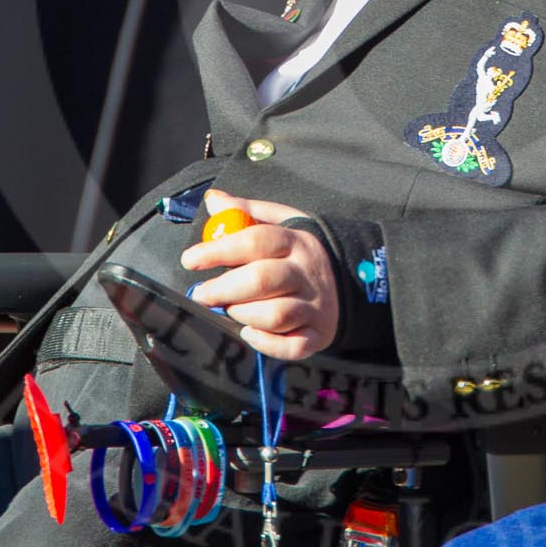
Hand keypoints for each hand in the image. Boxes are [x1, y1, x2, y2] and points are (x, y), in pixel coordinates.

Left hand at [178, 189, 338, 359]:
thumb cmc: (301, 253)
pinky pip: (291, 346)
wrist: (355, 280)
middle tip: (201, 294)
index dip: (219, 250)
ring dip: (243, 315)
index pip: (256, 241)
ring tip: (230, 309)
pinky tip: (250, 332)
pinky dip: (266, 343)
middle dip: (224, 289)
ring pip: (275, 315)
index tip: (190, 259)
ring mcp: (314, 306)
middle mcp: (306, 274)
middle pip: (263, 280)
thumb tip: (214, 200)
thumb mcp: (282, 222)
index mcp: (296, 242)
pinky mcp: (318, 334)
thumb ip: (246, 212)